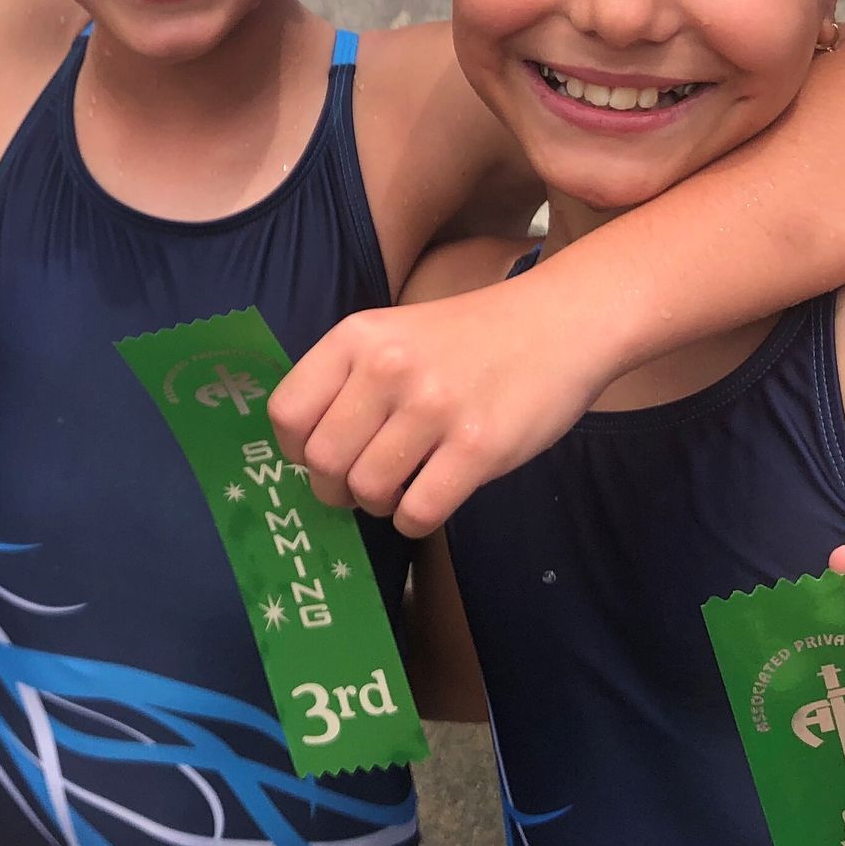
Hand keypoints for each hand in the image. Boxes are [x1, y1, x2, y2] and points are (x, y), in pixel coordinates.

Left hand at [268, 276, 616, 538]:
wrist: (559, 324)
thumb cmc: (469, 338)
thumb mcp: (392, 334)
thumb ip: (348, 380)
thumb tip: (307, 454)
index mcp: (357, 338)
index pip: (286, 414)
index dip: (295, 450)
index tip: (319, 458)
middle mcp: (387, 369)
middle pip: (322, 462)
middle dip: (334, 489)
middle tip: (361, 485)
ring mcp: (434, 408)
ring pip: (368, 491)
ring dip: (377, 505)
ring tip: (399, 489)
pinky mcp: (479, 448)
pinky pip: (419, 512)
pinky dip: (414, 521)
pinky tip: (427, 502)